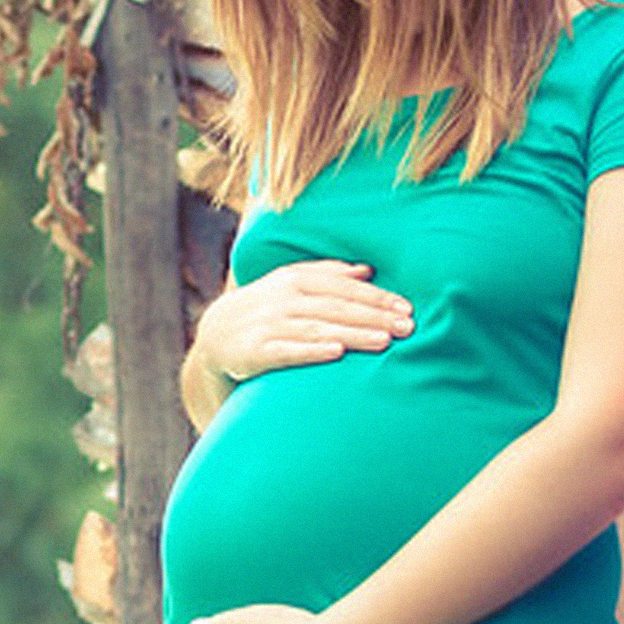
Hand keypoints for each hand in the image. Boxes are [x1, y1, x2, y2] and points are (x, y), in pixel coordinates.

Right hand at [193, 261, 412, 384]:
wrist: (216, 336)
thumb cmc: (265, 308)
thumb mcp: (290, 283)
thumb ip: (327, 274)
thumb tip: (367, 270)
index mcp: (295, 279)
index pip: (344, 288)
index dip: (377, 298)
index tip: (407, 309)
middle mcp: (283, 299)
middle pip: (337, 307)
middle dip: (374, 317)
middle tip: (407, 328)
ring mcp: (269, 325)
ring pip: (319, 328)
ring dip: (353, 334)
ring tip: (384, 342)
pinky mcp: (256, 351)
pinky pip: (288, 351)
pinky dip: (312, 351)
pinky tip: (336, 353)